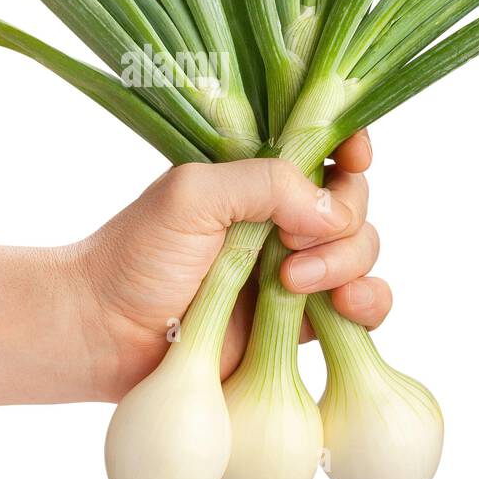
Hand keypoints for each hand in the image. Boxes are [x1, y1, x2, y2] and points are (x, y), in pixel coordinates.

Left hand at [75, 132, 389, 399]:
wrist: (107, 333)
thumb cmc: (136, 254)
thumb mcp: (193, 195)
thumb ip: (265, 184)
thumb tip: (333, 212)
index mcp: (256, 176)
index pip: (324, 146)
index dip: (351, 144)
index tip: (354, 155)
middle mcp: (282, 218)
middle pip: (353, 202)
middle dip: (342, 219)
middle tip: (290, 247)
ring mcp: (296, 269)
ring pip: (362, 252)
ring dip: (347, 263)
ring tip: (294, 283)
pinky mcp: (302, 323)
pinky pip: (363, 307)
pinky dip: (370, 302)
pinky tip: (346, 306)